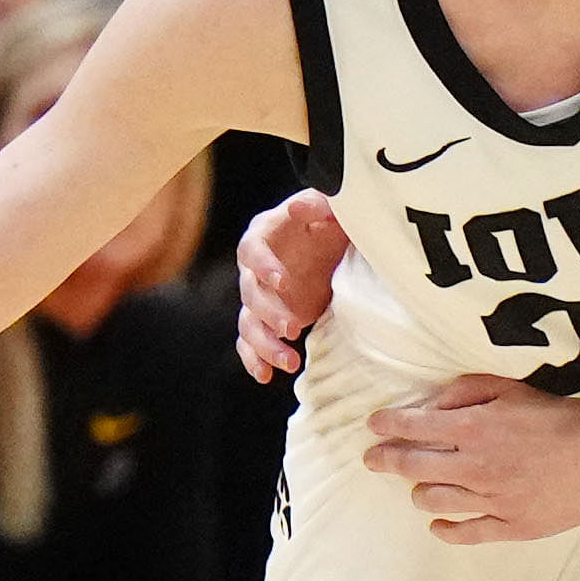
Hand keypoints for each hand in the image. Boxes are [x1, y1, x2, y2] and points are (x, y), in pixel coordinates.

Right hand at [237, 190, 348, 379]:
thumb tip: (304, 207)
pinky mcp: (267, 319)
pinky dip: (255, 359)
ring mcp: (259, 297)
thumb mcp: (330, 208)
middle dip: (269, 313)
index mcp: (263, 236)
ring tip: (290, 362)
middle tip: (293, 328)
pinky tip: (267, 376)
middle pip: (249, 294)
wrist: (331, 244)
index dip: (263, 266)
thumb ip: (319, 204)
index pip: (251, 251)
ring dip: (264, 345)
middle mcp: (253, 269)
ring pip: (248, 324)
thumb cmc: (328, 221)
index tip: (281, 281)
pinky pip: (250, 342)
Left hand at [364, 377, 579, 541]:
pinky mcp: (512, 526)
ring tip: (418, 486)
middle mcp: (475, 467)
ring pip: (433, 501)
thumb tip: (429, 408)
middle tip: (373, 458)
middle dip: (385, 459)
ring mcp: (492, 501)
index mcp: (472, 428)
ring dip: (418, 491)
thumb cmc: (559, 413)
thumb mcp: (510, 388)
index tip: (373, 426)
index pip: (411, 427)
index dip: (386, 426)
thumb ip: (464, 394)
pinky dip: (445, 528)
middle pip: (412, 467)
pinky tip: (437, 523)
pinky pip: (466, 533)